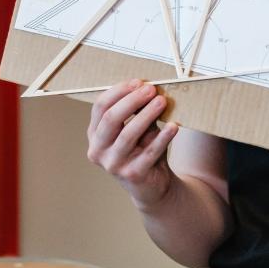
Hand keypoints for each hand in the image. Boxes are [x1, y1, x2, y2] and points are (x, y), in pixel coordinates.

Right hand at [87, 79, 179, 207]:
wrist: (152, 185)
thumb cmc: (143, 149)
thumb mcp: (137, 127)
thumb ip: (138, 111)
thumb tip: (147, 87)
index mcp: (95, 134)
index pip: (100, 107)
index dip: (119, 91)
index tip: (138, 82)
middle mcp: (98, 150)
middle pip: (111, 119)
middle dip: (132, 100)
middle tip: (151, 89)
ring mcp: (113, 165)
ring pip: (128, 134)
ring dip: (146, 115)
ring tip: (162, 101)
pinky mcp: (132, 175)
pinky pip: (149, 152)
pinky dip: (162, 138)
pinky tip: (173, 126)